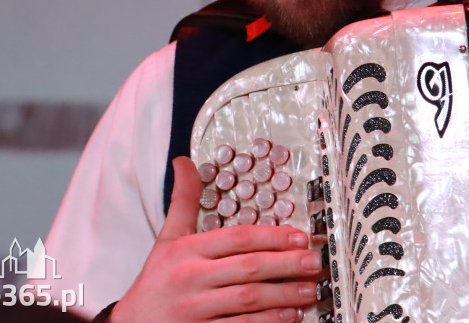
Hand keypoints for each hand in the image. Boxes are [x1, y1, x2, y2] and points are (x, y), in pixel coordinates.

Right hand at [111, 156, 321, 321]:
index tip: (300, 236)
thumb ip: (183, 201)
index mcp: (186, 251)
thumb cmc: (155, 281)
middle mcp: (190, 279)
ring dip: (284, 296)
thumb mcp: (166, 239)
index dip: (273, 236)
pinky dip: (268, 322)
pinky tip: (288, 317)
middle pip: (248, 268)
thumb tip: (184, 162)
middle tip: (313, 262)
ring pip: (248, 300)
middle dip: (286, 264)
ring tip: (308, 291)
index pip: (237, 238)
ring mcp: (194, 311)